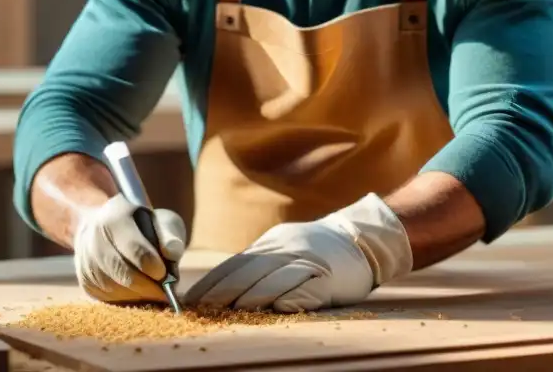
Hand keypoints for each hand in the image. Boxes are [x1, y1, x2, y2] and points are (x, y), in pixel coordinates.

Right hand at [73, 194, 185, 303]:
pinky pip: (104, 297)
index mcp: (114, 218)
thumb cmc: (141, 225)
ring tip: (154, 295)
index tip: (165, 274)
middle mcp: (93, 238)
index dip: (151, 265)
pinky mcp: (84, 280)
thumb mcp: (159, 220)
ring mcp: (85, 260)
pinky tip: (138, 295)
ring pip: (111, 287)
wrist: (105, 227)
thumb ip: (169, 234)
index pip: (133, 247)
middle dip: (146, 286)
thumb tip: (172, 254)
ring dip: (136, 295)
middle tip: (164, 294)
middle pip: (120, 271)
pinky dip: (124, 300)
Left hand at [183, 193, 411, 312]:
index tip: (192, 299)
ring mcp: (307, 263)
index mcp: (272, 243)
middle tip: (203, 310)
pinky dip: (287, 300)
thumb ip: (260, 262)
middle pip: (248, 272)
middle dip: (223, 292)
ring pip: (272, 281)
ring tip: (230, 314)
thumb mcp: (285, 246)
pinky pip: (303, 289)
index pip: (235, 263)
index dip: (212, 282)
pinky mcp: (326, 278)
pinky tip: (273, 309)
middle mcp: (286, 250)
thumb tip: (226, 285)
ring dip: (249, 299)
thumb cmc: (318, 249)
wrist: (360, 238)